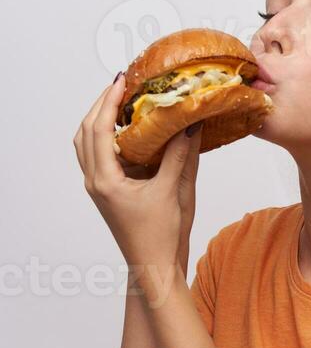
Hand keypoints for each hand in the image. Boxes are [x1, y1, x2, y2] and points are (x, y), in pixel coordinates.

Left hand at [73, 74, 203, 275]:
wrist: (153, 266)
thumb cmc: (160, 236)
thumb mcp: (172, 191)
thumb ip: (179, 156)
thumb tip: (189, 125)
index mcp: (106, 181)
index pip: (98, 130)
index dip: (109, 102)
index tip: (122, 81)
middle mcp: (95, 182)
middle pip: (85, 132)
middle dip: (101, 105)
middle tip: (121, 85)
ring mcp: (98, 187)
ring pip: (87, 144)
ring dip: (100, 120)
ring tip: (122, 103)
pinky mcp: (106, 192)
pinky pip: (98, 157)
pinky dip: (106, 138)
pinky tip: (127, 132)